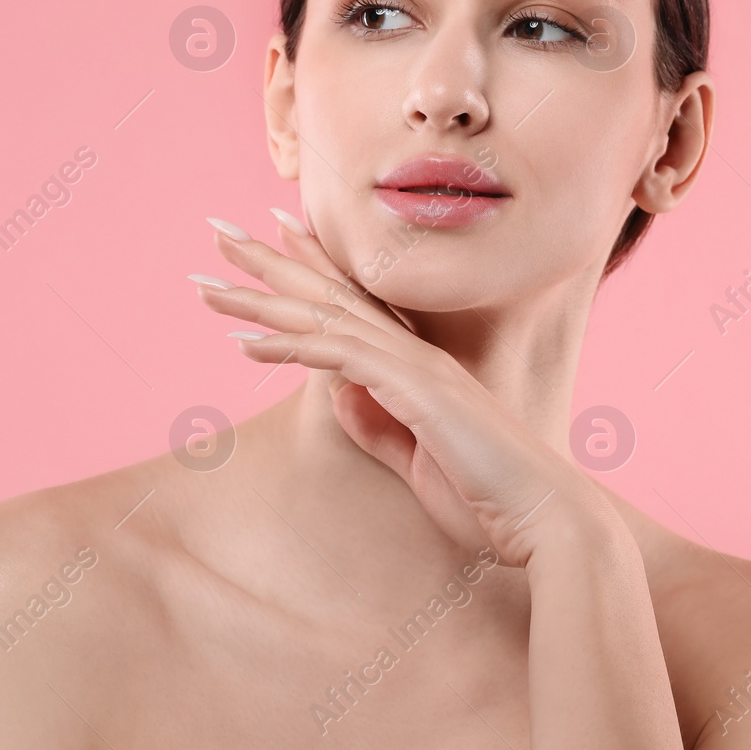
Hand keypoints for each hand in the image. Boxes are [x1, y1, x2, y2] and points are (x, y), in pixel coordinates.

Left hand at [191, 212, 616, 566]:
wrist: (546, 518)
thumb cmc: (489, 499)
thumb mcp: (417, 461)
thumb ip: (378, 425)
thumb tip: (338, 394)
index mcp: (419, 365)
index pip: (354, 300)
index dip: (311, 263)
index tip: (272, 233)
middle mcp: (416, 353)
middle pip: (331, 292)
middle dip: (272, 259)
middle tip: (219, 231)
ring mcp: (416, 367)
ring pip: (325, 316)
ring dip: (260, 297)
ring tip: (205, 283)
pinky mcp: (415, 391)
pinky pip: (337, 357)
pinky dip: (288, 345)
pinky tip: (243, 342)